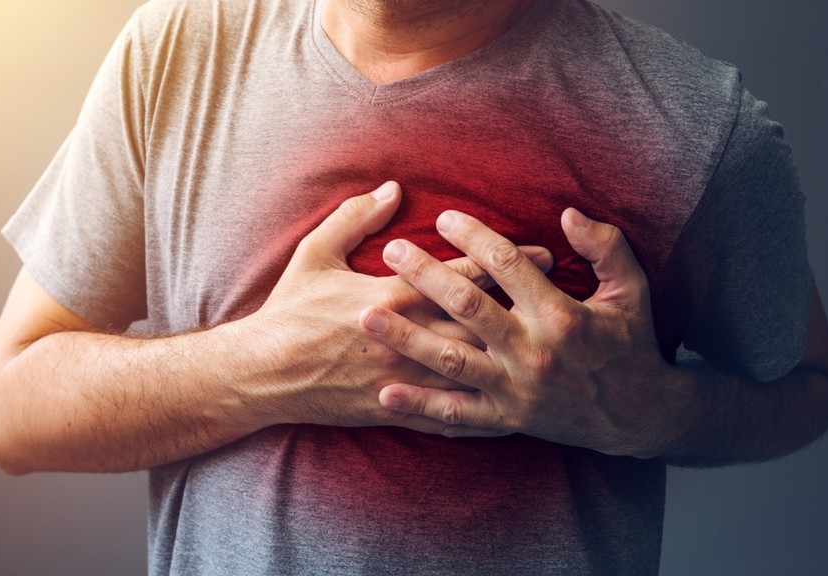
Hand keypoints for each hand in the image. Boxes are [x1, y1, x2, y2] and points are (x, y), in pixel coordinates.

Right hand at [245, 182, 554, 434]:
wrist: (263, 373)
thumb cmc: (289, 310)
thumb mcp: (315, 253)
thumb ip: (355, 217)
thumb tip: (393, 187)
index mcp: (390, 296)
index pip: (460, 274)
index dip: (503, 259)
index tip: (540, 251)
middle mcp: (405, 338)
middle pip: (479, 319)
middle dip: (524, 304)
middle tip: (563, 293)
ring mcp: (403, 378)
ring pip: (472, 369)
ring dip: (513, 355)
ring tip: (551, 345)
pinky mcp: (396, 408)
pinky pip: (448, 414)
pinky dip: (483, 411)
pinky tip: (514, 407)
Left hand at [359, 208, 683, 456]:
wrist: (640, 416)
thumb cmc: (632, 343)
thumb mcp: (632, 289)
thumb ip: (605, 246)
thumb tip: (567, 213)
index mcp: (561, 314)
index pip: (507, 265)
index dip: (472, 237)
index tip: (442, 217)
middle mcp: (534, 351)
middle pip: (467, 307)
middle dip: (425, 276)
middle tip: (391, 251)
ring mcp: (517, 389)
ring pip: (451, 360)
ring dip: (407, 337)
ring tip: (368, 316)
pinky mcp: (508, 418)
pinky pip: (458, 414)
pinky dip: (421, 406)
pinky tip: (386, 394)